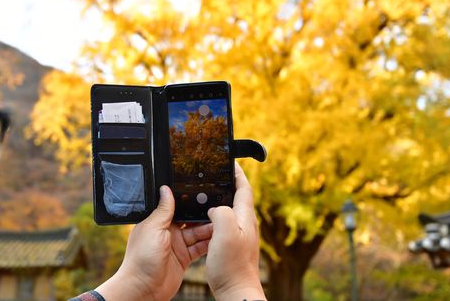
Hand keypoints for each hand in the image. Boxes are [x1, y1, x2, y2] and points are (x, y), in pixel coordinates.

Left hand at [96, 185, 212, 300]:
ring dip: (208, 230)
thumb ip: (163, 210)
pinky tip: (219, 239)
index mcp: (158, 221)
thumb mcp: (153, 228)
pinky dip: (209, 244)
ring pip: (197, 233)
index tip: (204, 195)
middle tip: (218, 210)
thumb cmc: (141, 258)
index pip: (177, 207)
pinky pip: (199, 248)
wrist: (143, 288)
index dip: (189, 202)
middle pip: (190, 220)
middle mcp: (168, 232)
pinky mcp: (184, 258)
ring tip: (223, 224)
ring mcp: (177, 245)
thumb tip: (165, 189)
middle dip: (203, 216)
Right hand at [206, 163, 265, 300]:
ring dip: (219, 201)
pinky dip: (214, 218)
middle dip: (227, 185)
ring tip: (205, 195)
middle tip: (214, 176)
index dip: (237, 173)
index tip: (230, 162)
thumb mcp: (225, 232)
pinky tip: (204, 222)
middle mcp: (245, 225)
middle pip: (237, 198)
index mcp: (245, 218)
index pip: (244, 188)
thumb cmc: (233, 266)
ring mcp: (240, 236)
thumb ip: (221, 212)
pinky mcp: (233, 246)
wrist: (236, 291)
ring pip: (229, 211)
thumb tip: (215, 207)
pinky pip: (223, 225)